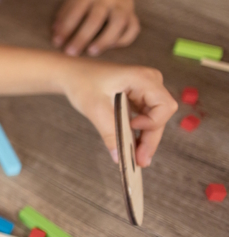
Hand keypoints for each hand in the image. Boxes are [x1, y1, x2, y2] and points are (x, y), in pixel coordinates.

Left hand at [52, 0, 138, 56]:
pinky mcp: (132, 14)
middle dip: (82, 37)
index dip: (66, 27)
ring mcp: (122, 6)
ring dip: (105, 39)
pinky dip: (123, 40)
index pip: (76, 10)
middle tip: (71, 52)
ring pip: (118, 23)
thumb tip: (56, 34)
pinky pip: (133, 28)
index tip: (57, 42)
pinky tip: (110, 47)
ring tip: (91, 52)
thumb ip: (65, 14)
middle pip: (96, 18)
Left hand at [60, 60, 177, 166]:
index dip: (152, 122)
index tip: (132, 128)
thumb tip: (119, 157)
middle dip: (150, 139)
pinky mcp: (139, 98)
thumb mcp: (95, 108)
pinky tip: (132, 147)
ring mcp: (146, 90)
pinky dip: (138, 132)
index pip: (164, 106)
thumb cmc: (82, 83)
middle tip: (139, 162)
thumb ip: (109, 132)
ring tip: (136, 159)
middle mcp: (150, 82)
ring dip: (145, 138)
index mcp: (143, 78)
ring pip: (154, 120)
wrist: (72, 74)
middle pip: (160, 116)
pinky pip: (145, 118)